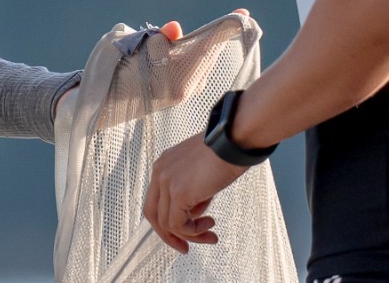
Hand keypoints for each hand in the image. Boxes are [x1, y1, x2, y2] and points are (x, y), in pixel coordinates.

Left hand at [143, 132, 246, 253]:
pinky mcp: (178, 192)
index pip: (157, 201)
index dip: (167, 221)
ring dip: (191, 235)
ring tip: (211, 234)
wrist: (235, 140)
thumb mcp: (201, 173)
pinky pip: (178, 224)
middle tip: (187, 248)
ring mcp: (166, 181)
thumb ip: (192, 192)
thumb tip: (193, 214)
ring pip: (167, 223)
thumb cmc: (226, 152)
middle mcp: (160, 171)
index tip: (184, 235)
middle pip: (154, 214)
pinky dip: (193, 231)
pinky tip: (210, 223)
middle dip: (170, 236)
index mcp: (164, 165)